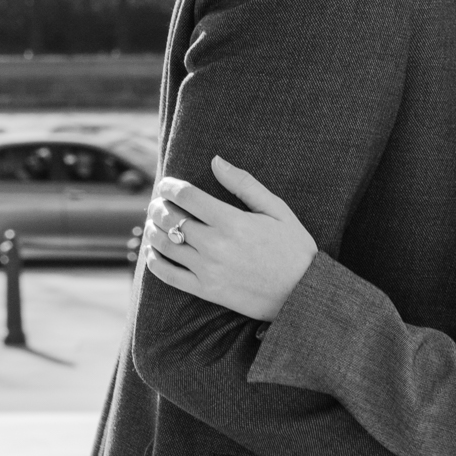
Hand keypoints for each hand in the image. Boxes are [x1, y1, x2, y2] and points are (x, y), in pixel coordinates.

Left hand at [143, 159, 316, 322]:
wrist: (302, 294)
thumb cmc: (293, 247)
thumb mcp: (276, 209)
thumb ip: (244, 184)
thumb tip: (216, 160)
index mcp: (232, 221)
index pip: (187, 196)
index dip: (170, 186)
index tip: (165, 183)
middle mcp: (216, 245)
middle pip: (172, 218)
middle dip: (158, 206)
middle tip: (157, 202)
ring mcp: (209, 270)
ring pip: (167, 245)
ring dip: (153, 230)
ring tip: (153, 223)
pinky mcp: (208, 291)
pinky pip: (171, 277)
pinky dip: (156, 262)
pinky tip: (153, 252)